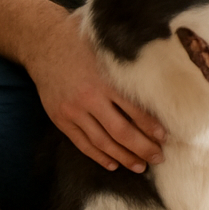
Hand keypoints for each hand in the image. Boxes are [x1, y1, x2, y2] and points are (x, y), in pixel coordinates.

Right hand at [30, 14, 164, 171]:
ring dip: (123, 157)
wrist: (43, 44)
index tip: (165, 137)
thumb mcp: (108, 51)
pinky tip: (112, 164)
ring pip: (102, 142)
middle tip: (159, 158)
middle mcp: (89, 99)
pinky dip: (98, 156)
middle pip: (121, 132)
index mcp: (105, 82)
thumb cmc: (82, 43)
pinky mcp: (60, 119)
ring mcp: (72, 111)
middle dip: (142, 148)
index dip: (151, 127)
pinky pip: (81, 143)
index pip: (135, 111)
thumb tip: (160, 76)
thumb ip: (129, 67)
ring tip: (140, 166)